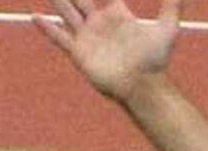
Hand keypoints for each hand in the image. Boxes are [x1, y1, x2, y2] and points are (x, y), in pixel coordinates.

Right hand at [32, 0, 184, 102]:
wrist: (142, 84)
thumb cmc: (156, 59)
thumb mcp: (167, 29)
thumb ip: (173, 6)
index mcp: (118, 15)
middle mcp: (100, 23)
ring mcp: (87, 36)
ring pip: (66, 11)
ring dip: (57, 1)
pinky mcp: (78, 51)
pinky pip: (59, 37)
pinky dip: (46, 27)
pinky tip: (35, 16)